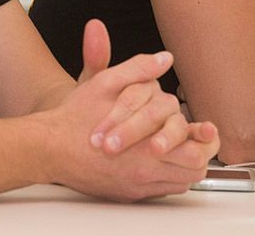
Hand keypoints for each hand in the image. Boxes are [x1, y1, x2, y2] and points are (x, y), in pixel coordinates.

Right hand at [44, 20, 219, 199]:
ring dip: (184, 165)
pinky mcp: (127, 195)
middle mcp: (144, 172)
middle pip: (194, 171)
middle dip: (199, 153)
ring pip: (180, 182)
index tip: (207, 130)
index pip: (196, 152)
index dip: (206, 139)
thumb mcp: (105, 82)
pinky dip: (167, 176)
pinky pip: (161, 190)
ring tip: (180, 147)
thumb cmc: (74, 117)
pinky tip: (159, 159)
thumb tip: (165, 58)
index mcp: (145, 145)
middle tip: (196, 139)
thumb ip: (138, 69)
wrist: (47, 148)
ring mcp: (136, 186)